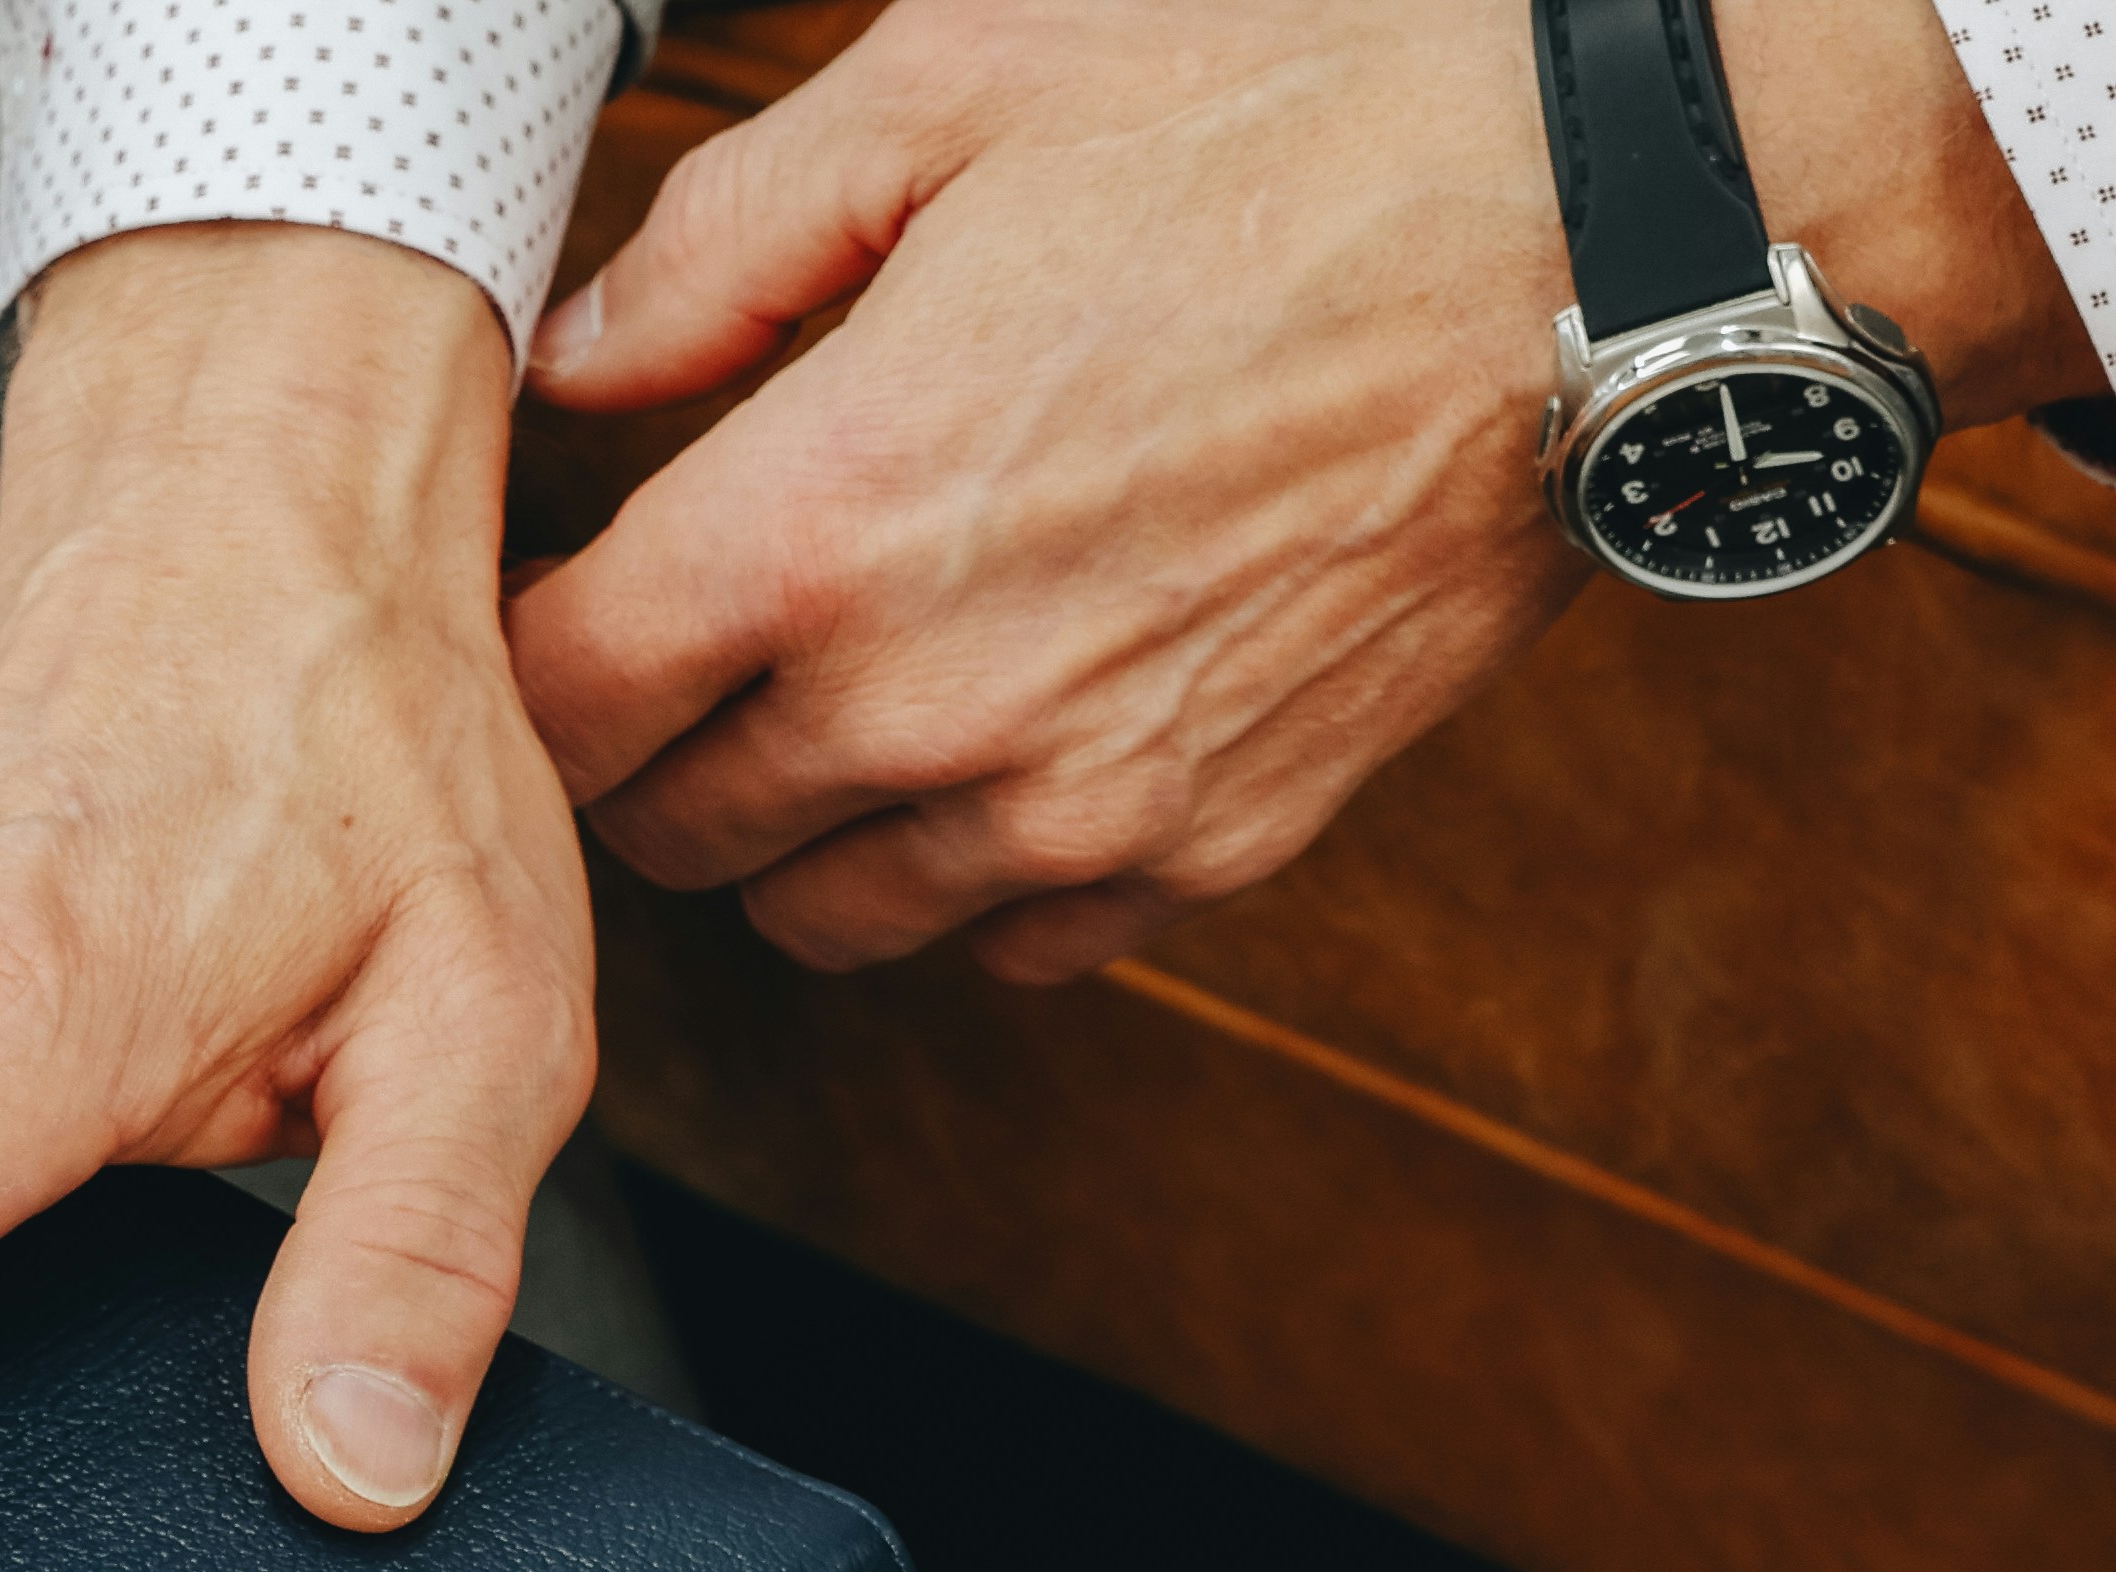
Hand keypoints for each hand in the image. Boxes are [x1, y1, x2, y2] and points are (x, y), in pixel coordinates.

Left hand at [507, 0, 2088, 985]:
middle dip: (653, 748)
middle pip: (670, 836)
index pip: (560, 700)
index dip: (533, 652)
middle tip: (700, 645)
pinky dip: (977, 876)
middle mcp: (926, 702)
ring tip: (844, 702)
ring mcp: (1076, 798)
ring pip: (826, 918)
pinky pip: (1013, 942)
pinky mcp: (1210, 844)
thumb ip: (719, 245)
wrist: (1581, 232)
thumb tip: (578, 359)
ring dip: (804, 831)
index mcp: (821, 522)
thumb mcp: (947, 86)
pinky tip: (1004, 746)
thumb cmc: (1282, 120)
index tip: (568, 598)